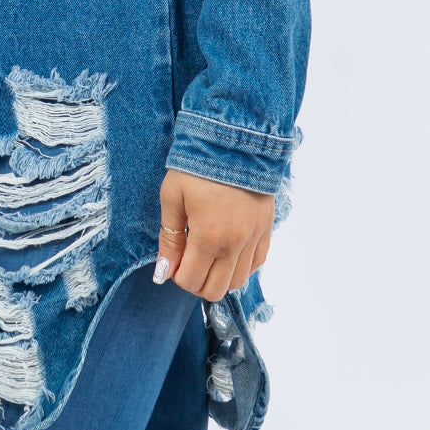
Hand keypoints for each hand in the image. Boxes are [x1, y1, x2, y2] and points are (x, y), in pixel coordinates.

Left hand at [153, 167, 273, 300]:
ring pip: (237, 282)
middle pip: (215, 290)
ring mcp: (254, 238)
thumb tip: (163, 272)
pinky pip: (256, 264)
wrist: (233, 139)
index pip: (191, 281)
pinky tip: (227, 250)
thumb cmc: (196, 166)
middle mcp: (236, 244)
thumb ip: (169, 239)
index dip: (176, 275)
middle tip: (188, 259)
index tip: (173, 260)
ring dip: (218, 276)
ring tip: (207, 253)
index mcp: (209, 237)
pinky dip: (240, 266)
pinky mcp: (266, 229)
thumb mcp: (172, 197)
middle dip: (196, 281)